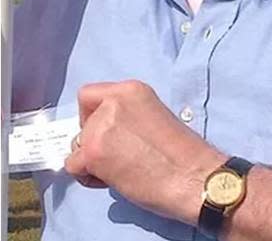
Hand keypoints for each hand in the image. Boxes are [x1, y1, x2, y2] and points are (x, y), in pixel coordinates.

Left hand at [64, 80, 226, 223]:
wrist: (198, 181)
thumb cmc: (184, 158)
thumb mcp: (153, 119)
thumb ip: (126, 119)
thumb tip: (106, 136)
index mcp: (130, 90)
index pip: (89, 96)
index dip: (92, 116)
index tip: (108, 133)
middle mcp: (112, 102)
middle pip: (83, 123)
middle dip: (95, 142)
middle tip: (122, 159)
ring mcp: (100, 127)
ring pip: (77, 145)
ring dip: (93, 161)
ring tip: (122, 171)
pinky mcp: (93, 152)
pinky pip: (73, 165)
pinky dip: (88, 177)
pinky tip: (113, 181)